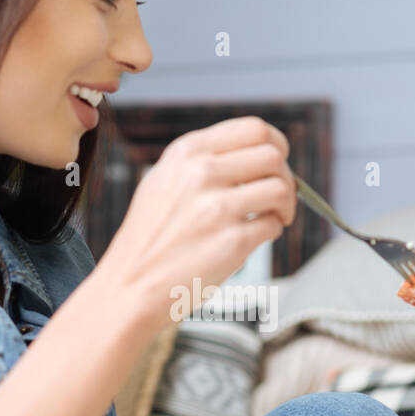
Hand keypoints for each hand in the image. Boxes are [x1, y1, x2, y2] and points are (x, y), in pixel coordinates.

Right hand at [96, 117, 297, 322]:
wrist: (128, 286)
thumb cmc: (148, 240)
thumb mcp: (163, 182)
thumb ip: (202, 162)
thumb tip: (255, 154)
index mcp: (186, 152)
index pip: (253, 129)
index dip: (277, 144)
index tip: (279, 161)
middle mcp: (201, 173)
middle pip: (273, 156)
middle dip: (286, 177)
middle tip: (279, 198)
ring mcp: (218, 207)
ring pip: (281, 189)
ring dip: (286, 205)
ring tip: (274, 218)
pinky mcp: (232, 242)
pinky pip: (274, 225)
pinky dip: (272, 231)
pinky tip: (253, 239)